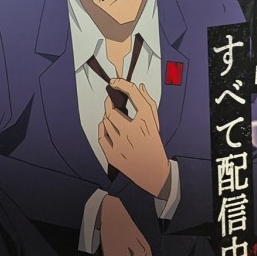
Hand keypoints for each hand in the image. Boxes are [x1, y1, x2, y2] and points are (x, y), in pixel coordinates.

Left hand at [97, 80, 171, 197]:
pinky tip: (109, 130)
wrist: (153, 173)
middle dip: (109, 104)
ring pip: (105, 122)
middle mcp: (133, 132)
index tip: (115, 82)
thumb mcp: (155, 124)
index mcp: (146, 122)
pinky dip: (103, 131)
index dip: (122, 84)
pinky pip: (100, 136)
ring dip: (108, 119)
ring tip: (115, 122)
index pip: (133, 94)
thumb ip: (148, 103)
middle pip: (111, 110)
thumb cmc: (154, 146)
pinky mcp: (113, 155)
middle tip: (110, 102)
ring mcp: (122, 144)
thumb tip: (139, 86)